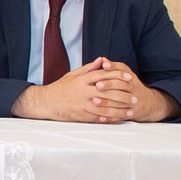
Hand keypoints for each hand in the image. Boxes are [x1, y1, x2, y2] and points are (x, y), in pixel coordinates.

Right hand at [12, 59, 134, 123]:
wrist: (46, 102)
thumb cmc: (61, 87)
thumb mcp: (73, 74)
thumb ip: (89, 68)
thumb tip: (102, 59)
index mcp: (82, 80)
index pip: (103, 75)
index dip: (117, 76)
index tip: (129, 78)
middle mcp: (83, 91)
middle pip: (107, 92)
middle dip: (123, 96)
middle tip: (134, 98)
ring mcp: (82, 104)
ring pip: (104, 107)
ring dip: (119, 110)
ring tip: (130, 112)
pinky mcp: (80, 115)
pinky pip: (97, 118)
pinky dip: (108, 119)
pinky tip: (117, 120)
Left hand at [94, 61, 178, 122]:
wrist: (149, 103)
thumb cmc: (131, 87)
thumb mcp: (125, 76)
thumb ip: (114, 68)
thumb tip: (102, 59)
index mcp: (130, 77)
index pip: (123, 70)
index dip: (113, 67)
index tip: (104, 66)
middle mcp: (133, 88)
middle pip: (122, 85)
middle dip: (109, 85)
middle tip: (97, 85)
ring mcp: (133, 100)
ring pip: (120, 101)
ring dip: (107, 102)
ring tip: (95, 101)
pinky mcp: (132, 112)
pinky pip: (121, 115)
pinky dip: (111, 116)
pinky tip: (100, 117)